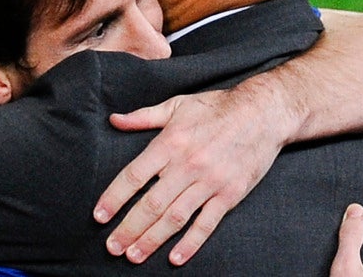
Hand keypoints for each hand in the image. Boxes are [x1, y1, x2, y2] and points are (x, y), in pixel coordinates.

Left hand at [94, 88, 287, 265]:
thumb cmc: (217, 107)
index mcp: (170, 142)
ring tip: (134, 255)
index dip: (114, 198)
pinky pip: (207, 223)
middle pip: (151, 204)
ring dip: (152, 239)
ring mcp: (210, 181)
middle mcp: (187, 164)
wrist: (263, 112)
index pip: (134, 176)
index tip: (99, 216)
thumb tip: (114, 120)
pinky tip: (175, 257)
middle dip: (129, 228)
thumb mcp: (177, 105)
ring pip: (175, 217)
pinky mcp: (230, 194)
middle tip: (112, 247)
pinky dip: (191, 243)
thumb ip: (143, 117)